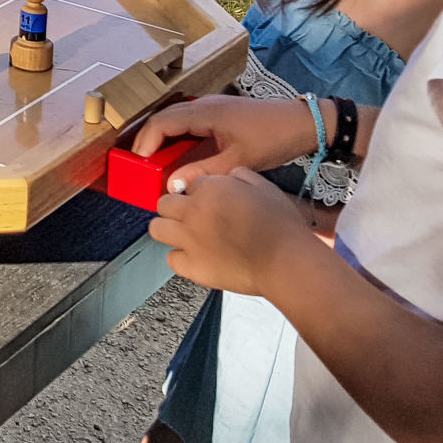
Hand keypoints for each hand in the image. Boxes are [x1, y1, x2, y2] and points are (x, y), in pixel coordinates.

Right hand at [132, 94, 319, 184]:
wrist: (303, 123)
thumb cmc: (272, 139)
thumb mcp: (238, 161)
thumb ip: (203, 172)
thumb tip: (172, 185)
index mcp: (205, 112)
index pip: (162, 122)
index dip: (145, 142)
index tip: (137, 164)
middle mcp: (204, 104)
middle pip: (164, 117)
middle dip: (148, 140)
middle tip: (140, 165)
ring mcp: (212, 106)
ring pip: (175, 118)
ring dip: (163, 138)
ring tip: (155, 162)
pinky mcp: (220, 111)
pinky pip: (188, 121)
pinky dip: (177, 136)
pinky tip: (179, 155)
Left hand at [151, 169, 322, 294]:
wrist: (286, 261)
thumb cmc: (281, 227)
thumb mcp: (264, 187)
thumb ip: (241, 176)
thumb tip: (230, 175)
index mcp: (210, 189)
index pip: (188, 185)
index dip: (197, 193)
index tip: (205, 201)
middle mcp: (194, 212)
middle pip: (164, 203)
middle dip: (175, 208)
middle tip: (188, 216)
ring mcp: (189, 240)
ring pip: (157, 228)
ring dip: (168, 229)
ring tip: (183, 234)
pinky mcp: (192, 266)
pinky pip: (171, 259)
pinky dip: (180, 258)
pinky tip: (194, 257)